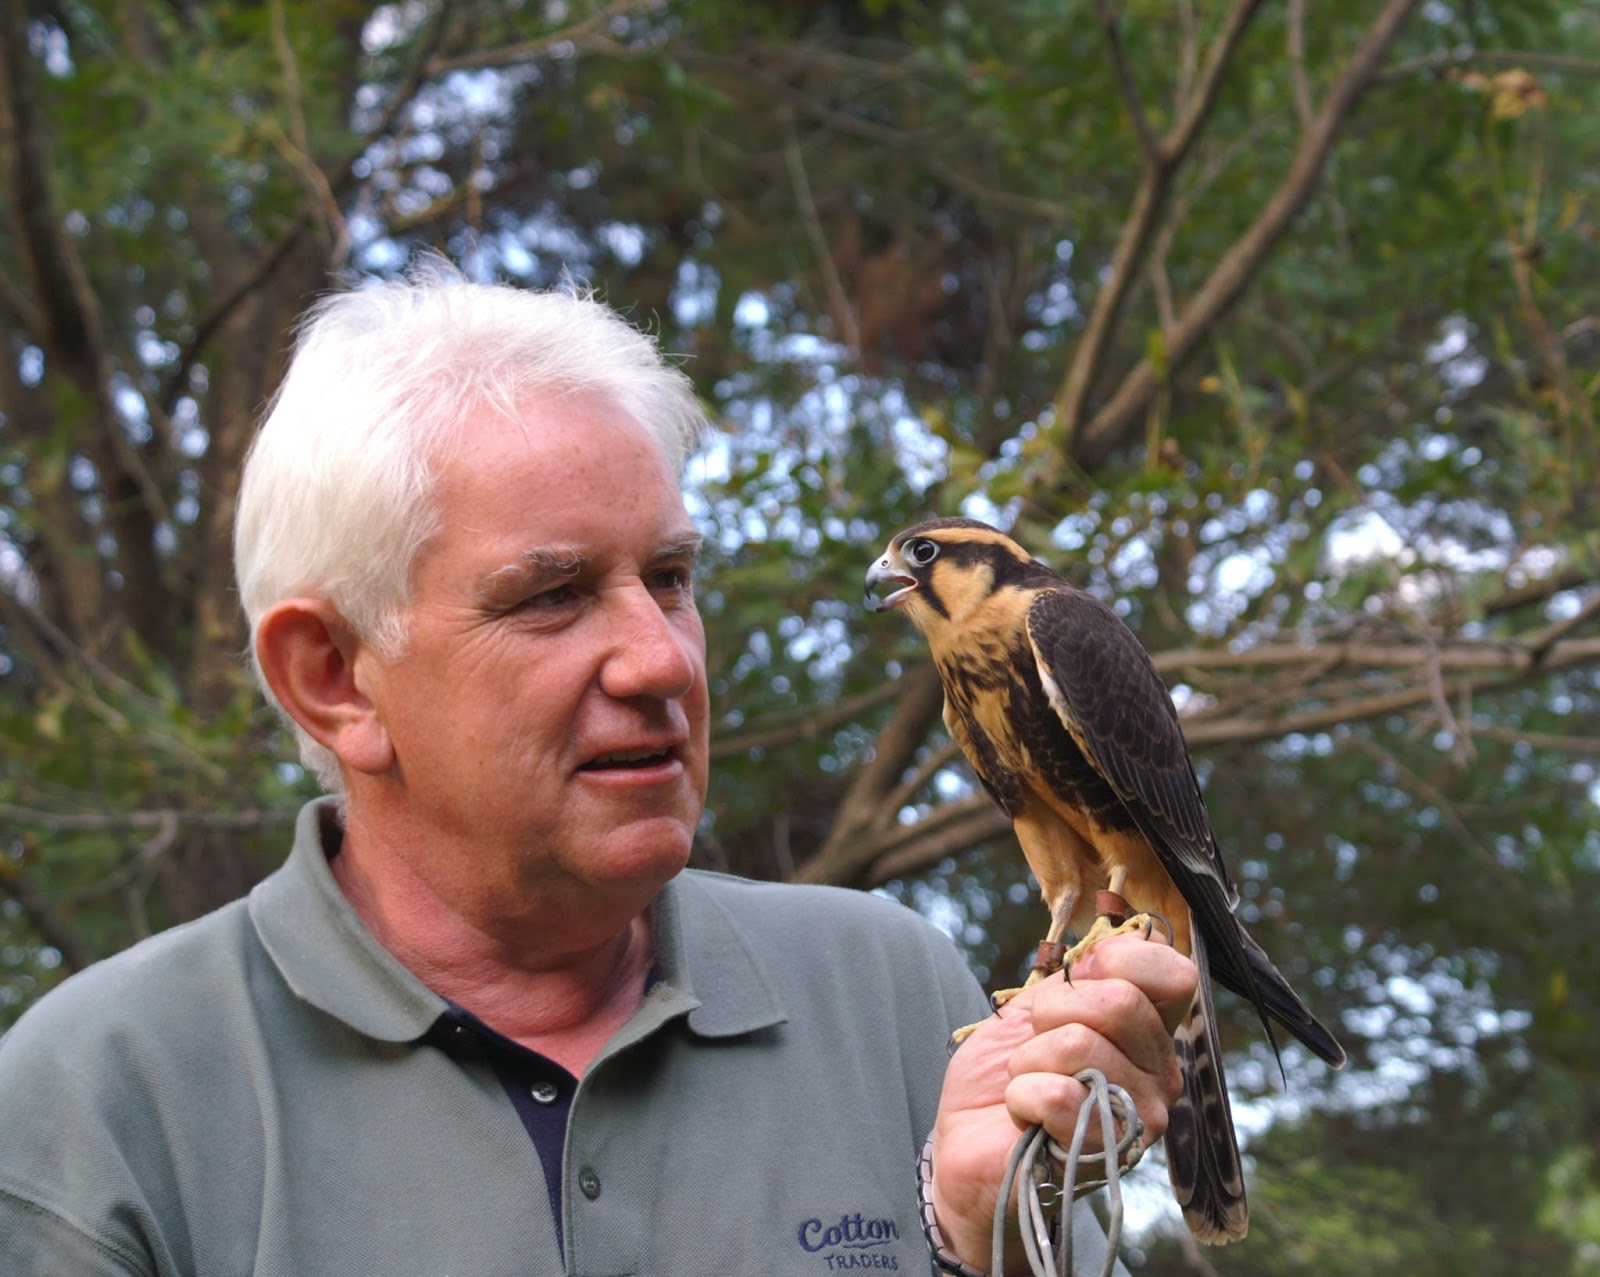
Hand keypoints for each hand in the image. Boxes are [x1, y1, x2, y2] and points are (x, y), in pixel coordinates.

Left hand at [928, 932, 1197, 1270]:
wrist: (968, 1144)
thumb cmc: (1006, 1073)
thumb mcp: (1036, 1005)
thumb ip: (1079, 976)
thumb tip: (1114, 946)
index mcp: (1150, 1032)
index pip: (1176, 974)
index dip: (1118, 960)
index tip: (1079, 977)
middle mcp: (1159, 1074)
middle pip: (1121, 1002)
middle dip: (1053, 1008)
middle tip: (1036, 1038)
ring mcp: (1139, 1118)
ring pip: (1079, 1045)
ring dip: (1028, 1059)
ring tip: (1029, 1082)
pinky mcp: (1105, 1155)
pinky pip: (1055, 1094)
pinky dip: (1021, 1095)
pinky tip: (1025, 1115)